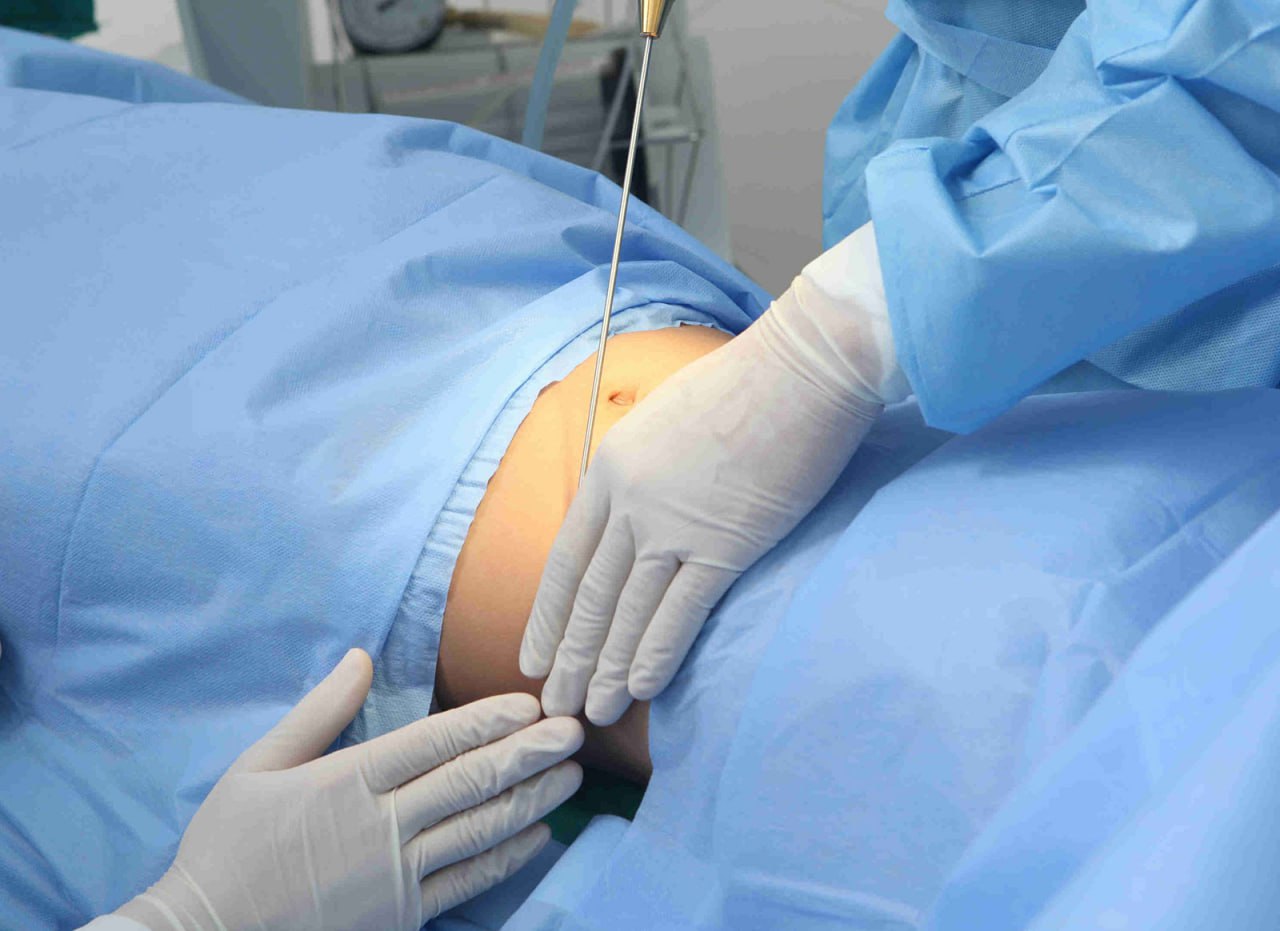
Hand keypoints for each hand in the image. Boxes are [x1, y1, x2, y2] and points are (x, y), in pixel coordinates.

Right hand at [116, 649, 582, 930]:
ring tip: (571, 776)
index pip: (434, 741)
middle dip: (529, 752)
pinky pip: (467, 880)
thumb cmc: (227, 848)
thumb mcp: (259, 767)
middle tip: (575, 730)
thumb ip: (319, 712)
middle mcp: (380, 825)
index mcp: (347, 781)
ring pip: (479, 828)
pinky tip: (539, 836)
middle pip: (470, 780)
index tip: (529, 703)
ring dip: (532, 798)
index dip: (487, 720)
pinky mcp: (402, 916)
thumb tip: (360, 658)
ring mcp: (394, 875)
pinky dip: (507, 857)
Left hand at [520, 224, 900, 725]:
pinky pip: (679, 613)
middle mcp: (630, 503)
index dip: (549, 615)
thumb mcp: (665, 416)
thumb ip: (643, 467)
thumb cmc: (744, 384)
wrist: (800, 370)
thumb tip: (640, 502)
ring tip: (591, 713)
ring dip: (606, 669)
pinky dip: (655, 655)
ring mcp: (674, 527)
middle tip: (553, 703)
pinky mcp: (724, 546)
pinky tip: (640, 690)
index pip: (568, 559)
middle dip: (570, 656)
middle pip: (590, 595)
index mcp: (611, 469)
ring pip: (626, 612)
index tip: (536, 655)